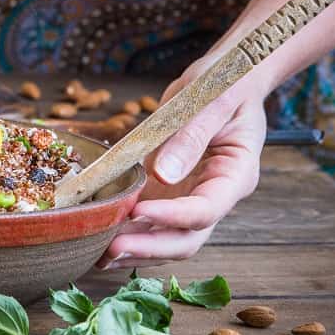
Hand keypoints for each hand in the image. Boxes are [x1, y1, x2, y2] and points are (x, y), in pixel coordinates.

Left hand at [97, 66, 266, 269]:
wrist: (227, 80)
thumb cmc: (225, 83)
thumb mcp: (209, 100)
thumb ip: (189, 136)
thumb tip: (163, 174)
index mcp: (236, 173)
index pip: (207, 209)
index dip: (172, 216)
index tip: (138, 211)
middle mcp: (216, 194)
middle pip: (187, 237)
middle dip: (150, 247)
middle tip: (111, 249)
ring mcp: (193, 196)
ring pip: (168, 236)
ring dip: (136, 247)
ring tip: (98, 254)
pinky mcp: (171, 191)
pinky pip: (151, 219)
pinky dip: (128, 229)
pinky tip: (99, 236)